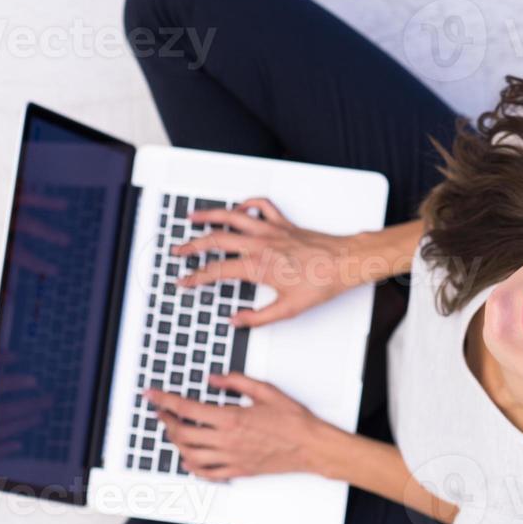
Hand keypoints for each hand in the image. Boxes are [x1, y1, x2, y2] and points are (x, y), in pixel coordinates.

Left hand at [144, 372, 327, 481]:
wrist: (311, 446)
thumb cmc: (293, 420)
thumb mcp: (266, 391)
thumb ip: (236, 382)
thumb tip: (213, 379)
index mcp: (232, 418)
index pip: (187, 408)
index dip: (164, 400)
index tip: (152, 395)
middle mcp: (227, 440)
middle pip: (182, 433)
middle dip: (165, 421)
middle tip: (161, 412)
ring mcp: (231, 458)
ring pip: (190, 455)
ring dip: (176, 443)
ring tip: (174, 432)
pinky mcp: (238, 470)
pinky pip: (207, 473)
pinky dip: (192, 467)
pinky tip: (189, 459)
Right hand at [172, 197, 362, 327]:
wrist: (345, 262)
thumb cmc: (321, 283)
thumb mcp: (288, 310)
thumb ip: (258, 318)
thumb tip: (236, 321)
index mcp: (258, 266)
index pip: (217, 271)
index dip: (196, 278)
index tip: (184, 282)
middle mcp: (260, 244)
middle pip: (216, 239)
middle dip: (191, 245)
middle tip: (177, 251)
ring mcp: (271, 230)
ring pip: (232, 215)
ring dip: (209, 215)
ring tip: (192, 217)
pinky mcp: (283, 223)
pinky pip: (261, 204)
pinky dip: (246, 203)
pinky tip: (238, 208)